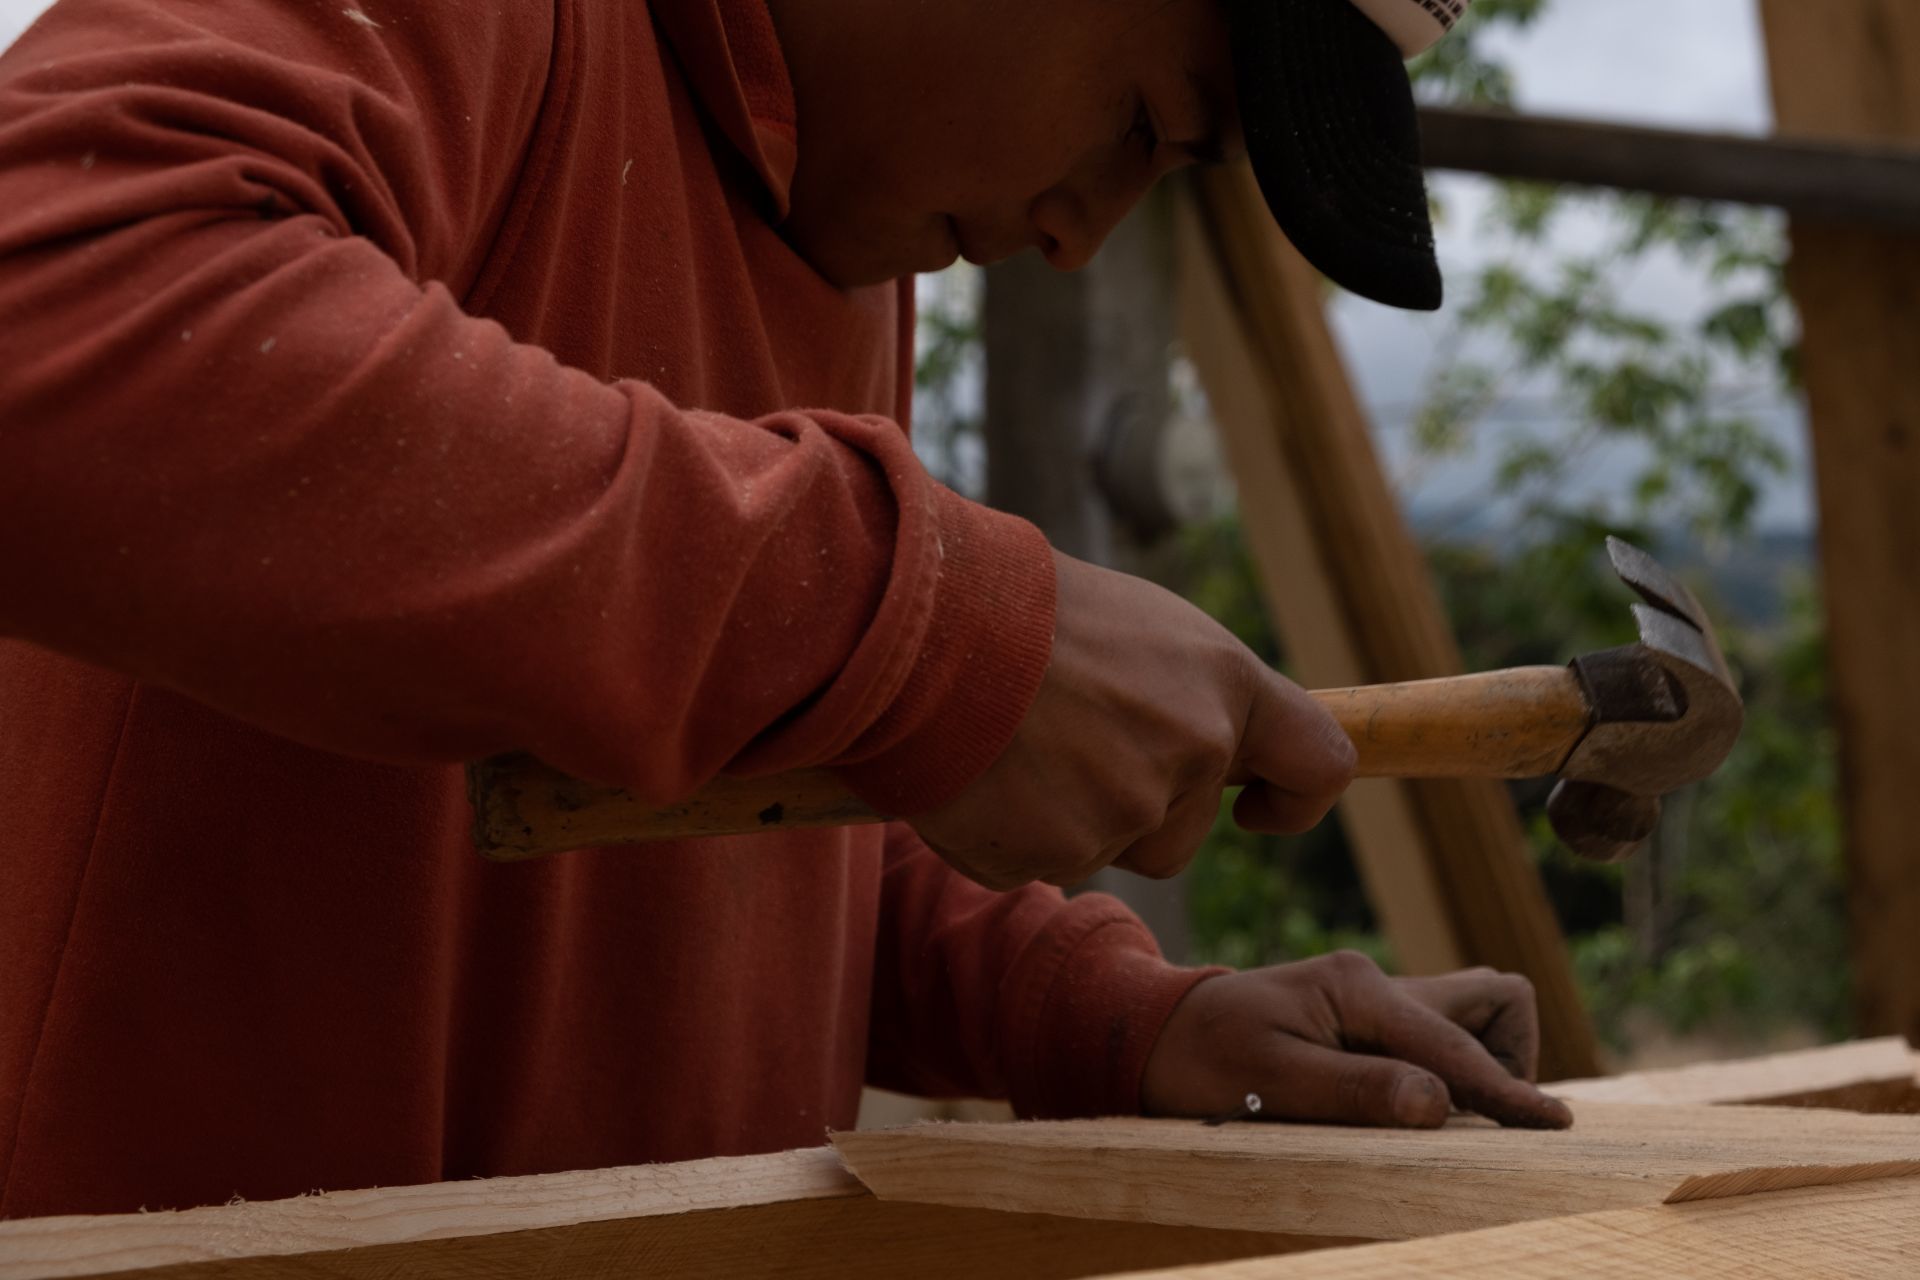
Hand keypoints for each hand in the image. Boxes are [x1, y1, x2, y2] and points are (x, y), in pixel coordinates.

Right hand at [910, 549, 1355, 889]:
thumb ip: (1191, 694)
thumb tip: (1216, 747)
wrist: (922, 622)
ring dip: (1068, 819)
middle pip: (1185, 828)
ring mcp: (1126, 810)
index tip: (1258, 808)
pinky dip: (1006, 832)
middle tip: (1060, 737)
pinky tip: (978, 774)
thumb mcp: (1139, 627)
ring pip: (1110, 849)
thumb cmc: (1024, 608)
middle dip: (1134, 805)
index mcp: (1224, 685)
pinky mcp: (1057, 853)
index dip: (1296, 800)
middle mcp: (1192, 750)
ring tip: (1013, 745)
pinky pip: (1038, 864)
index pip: (1320, 764)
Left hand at [1141, 953, 1573, 1129]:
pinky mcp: (1360, 1018)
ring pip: (1468, 1011)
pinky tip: (1412, 1105)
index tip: (1555, 1128)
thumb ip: (1357, 1088)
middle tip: (1479, 1119)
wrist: (1151, 1034)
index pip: (1456, 1043)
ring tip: (1438, 1116)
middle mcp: (1374, 982)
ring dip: (1478, 1060)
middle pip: (1489, 997)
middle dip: (1506, 1055)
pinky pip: (1432, 1033)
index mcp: (1357, 988)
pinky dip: (1446, 1066)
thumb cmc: (1202, 1060)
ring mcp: (1369, 997)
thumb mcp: (1272, 1083)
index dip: (1506, 1091)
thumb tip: (1442, 1104)